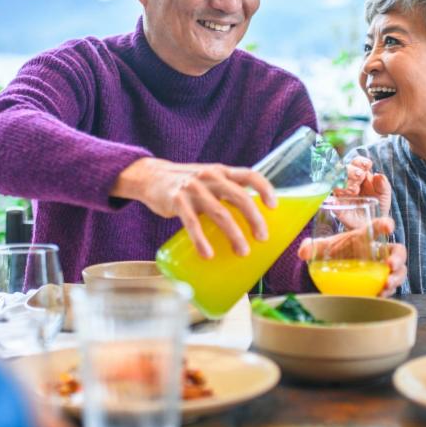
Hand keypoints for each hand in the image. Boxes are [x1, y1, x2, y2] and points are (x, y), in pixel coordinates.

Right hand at [112, 157, 274, 258]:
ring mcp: (193, 188)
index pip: (250, 175)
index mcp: (222, 171)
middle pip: (240, 197)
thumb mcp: (208, 179)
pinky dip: (201, 240)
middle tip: (262, 238)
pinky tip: (208, 254)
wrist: (151, 177)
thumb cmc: (186, 183)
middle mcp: (210, 177)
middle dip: (254, 219)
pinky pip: (192, 223)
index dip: (265, 189)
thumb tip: (250, 218)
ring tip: (242, 252)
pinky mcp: (177, 201)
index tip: (274, 207)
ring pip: (220, 213)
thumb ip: (226, 191)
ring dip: (234, 234)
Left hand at [298, 217, 406, 297]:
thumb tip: (302, 252)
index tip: (388, 226)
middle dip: (397, 258)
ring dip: (396, 278)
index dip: (385, 224)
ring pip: (399, 271)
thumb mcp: (322, 249)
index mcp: (365, 237)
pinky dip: (388, 292)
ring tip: (386, 286)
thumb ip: (312, 248)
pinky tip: (380, 295)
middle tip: (390, 265)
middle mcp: (378, 252)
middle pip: (397, 251)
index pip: (378, 227)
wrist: (335, 271)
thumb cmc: (334, 254)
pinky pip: (391, 288)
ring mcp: (382, 269)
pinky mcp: (381, 283)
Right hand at [333, 156, 391, 217]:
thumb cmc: (377, 207)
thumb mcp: (384, 196)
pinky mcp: (337, 207)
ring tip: (355, 190)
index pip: (356, 163)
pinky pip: (330, 202)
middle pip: (343, 169)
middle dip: (351, 171)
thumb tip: (378, 175)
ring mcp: (341, 194)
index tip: (367, 165)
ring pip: (335, 183)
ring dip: (344, 184)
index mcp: (360, 176)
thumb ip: (383, 185)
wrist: (372, 225)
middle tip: (360, 176)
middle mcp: (349, 182)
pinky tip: (337, 201)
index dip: (360, 162)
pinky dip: (332, 201)